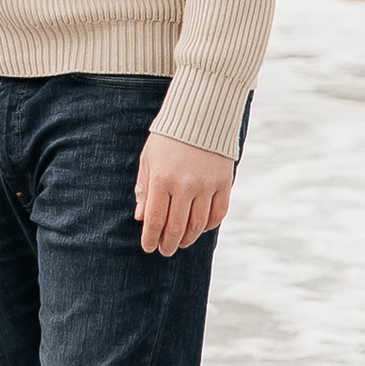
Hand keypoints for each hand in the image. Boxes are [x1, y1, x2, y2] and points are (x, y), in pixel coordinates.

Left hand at [134, 134, 233, 257]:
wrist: (200, 115)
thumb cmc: (168, 138)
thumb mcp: (148, 160)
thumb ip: (144, 189)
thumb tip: (140, 217)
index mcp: (162, 179)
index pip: (155, 220)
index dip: (150, 238)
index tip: (149, 247)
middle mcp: (184, 185)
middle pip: (176, 228)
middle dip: (168, 244)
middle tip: (165, 250)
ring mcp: (206, 185)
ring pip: (198, 225)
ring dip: (188, 238)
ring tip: (181, 242)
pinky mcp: (224, 183)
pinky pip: (218, 214)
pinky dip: (209, 225)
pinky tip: (200, 227)